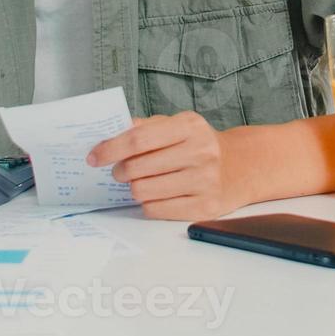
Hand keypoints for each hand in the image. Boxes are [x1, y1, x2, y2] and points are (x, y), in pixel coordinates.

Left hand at [87, 112, 250, 220]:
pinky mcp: (204, 207)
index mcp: (190, 127)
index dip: (110, 149)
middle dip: (120, 171)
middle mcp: (200, 152)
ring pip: (143, 191)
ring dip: (134, 188)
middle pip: (137, 168)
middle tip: (120, 172)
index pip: (138, 139)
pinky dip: (148, 203)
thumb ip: (146, 127)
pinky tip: (157, 194)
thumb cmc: (199, 145)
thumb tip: (109, 136)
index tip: (94, 157)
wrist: (241, 167)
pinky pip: (156, 210)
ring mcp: (205, 181)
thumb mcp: (178, 125)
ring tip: (140, 182)